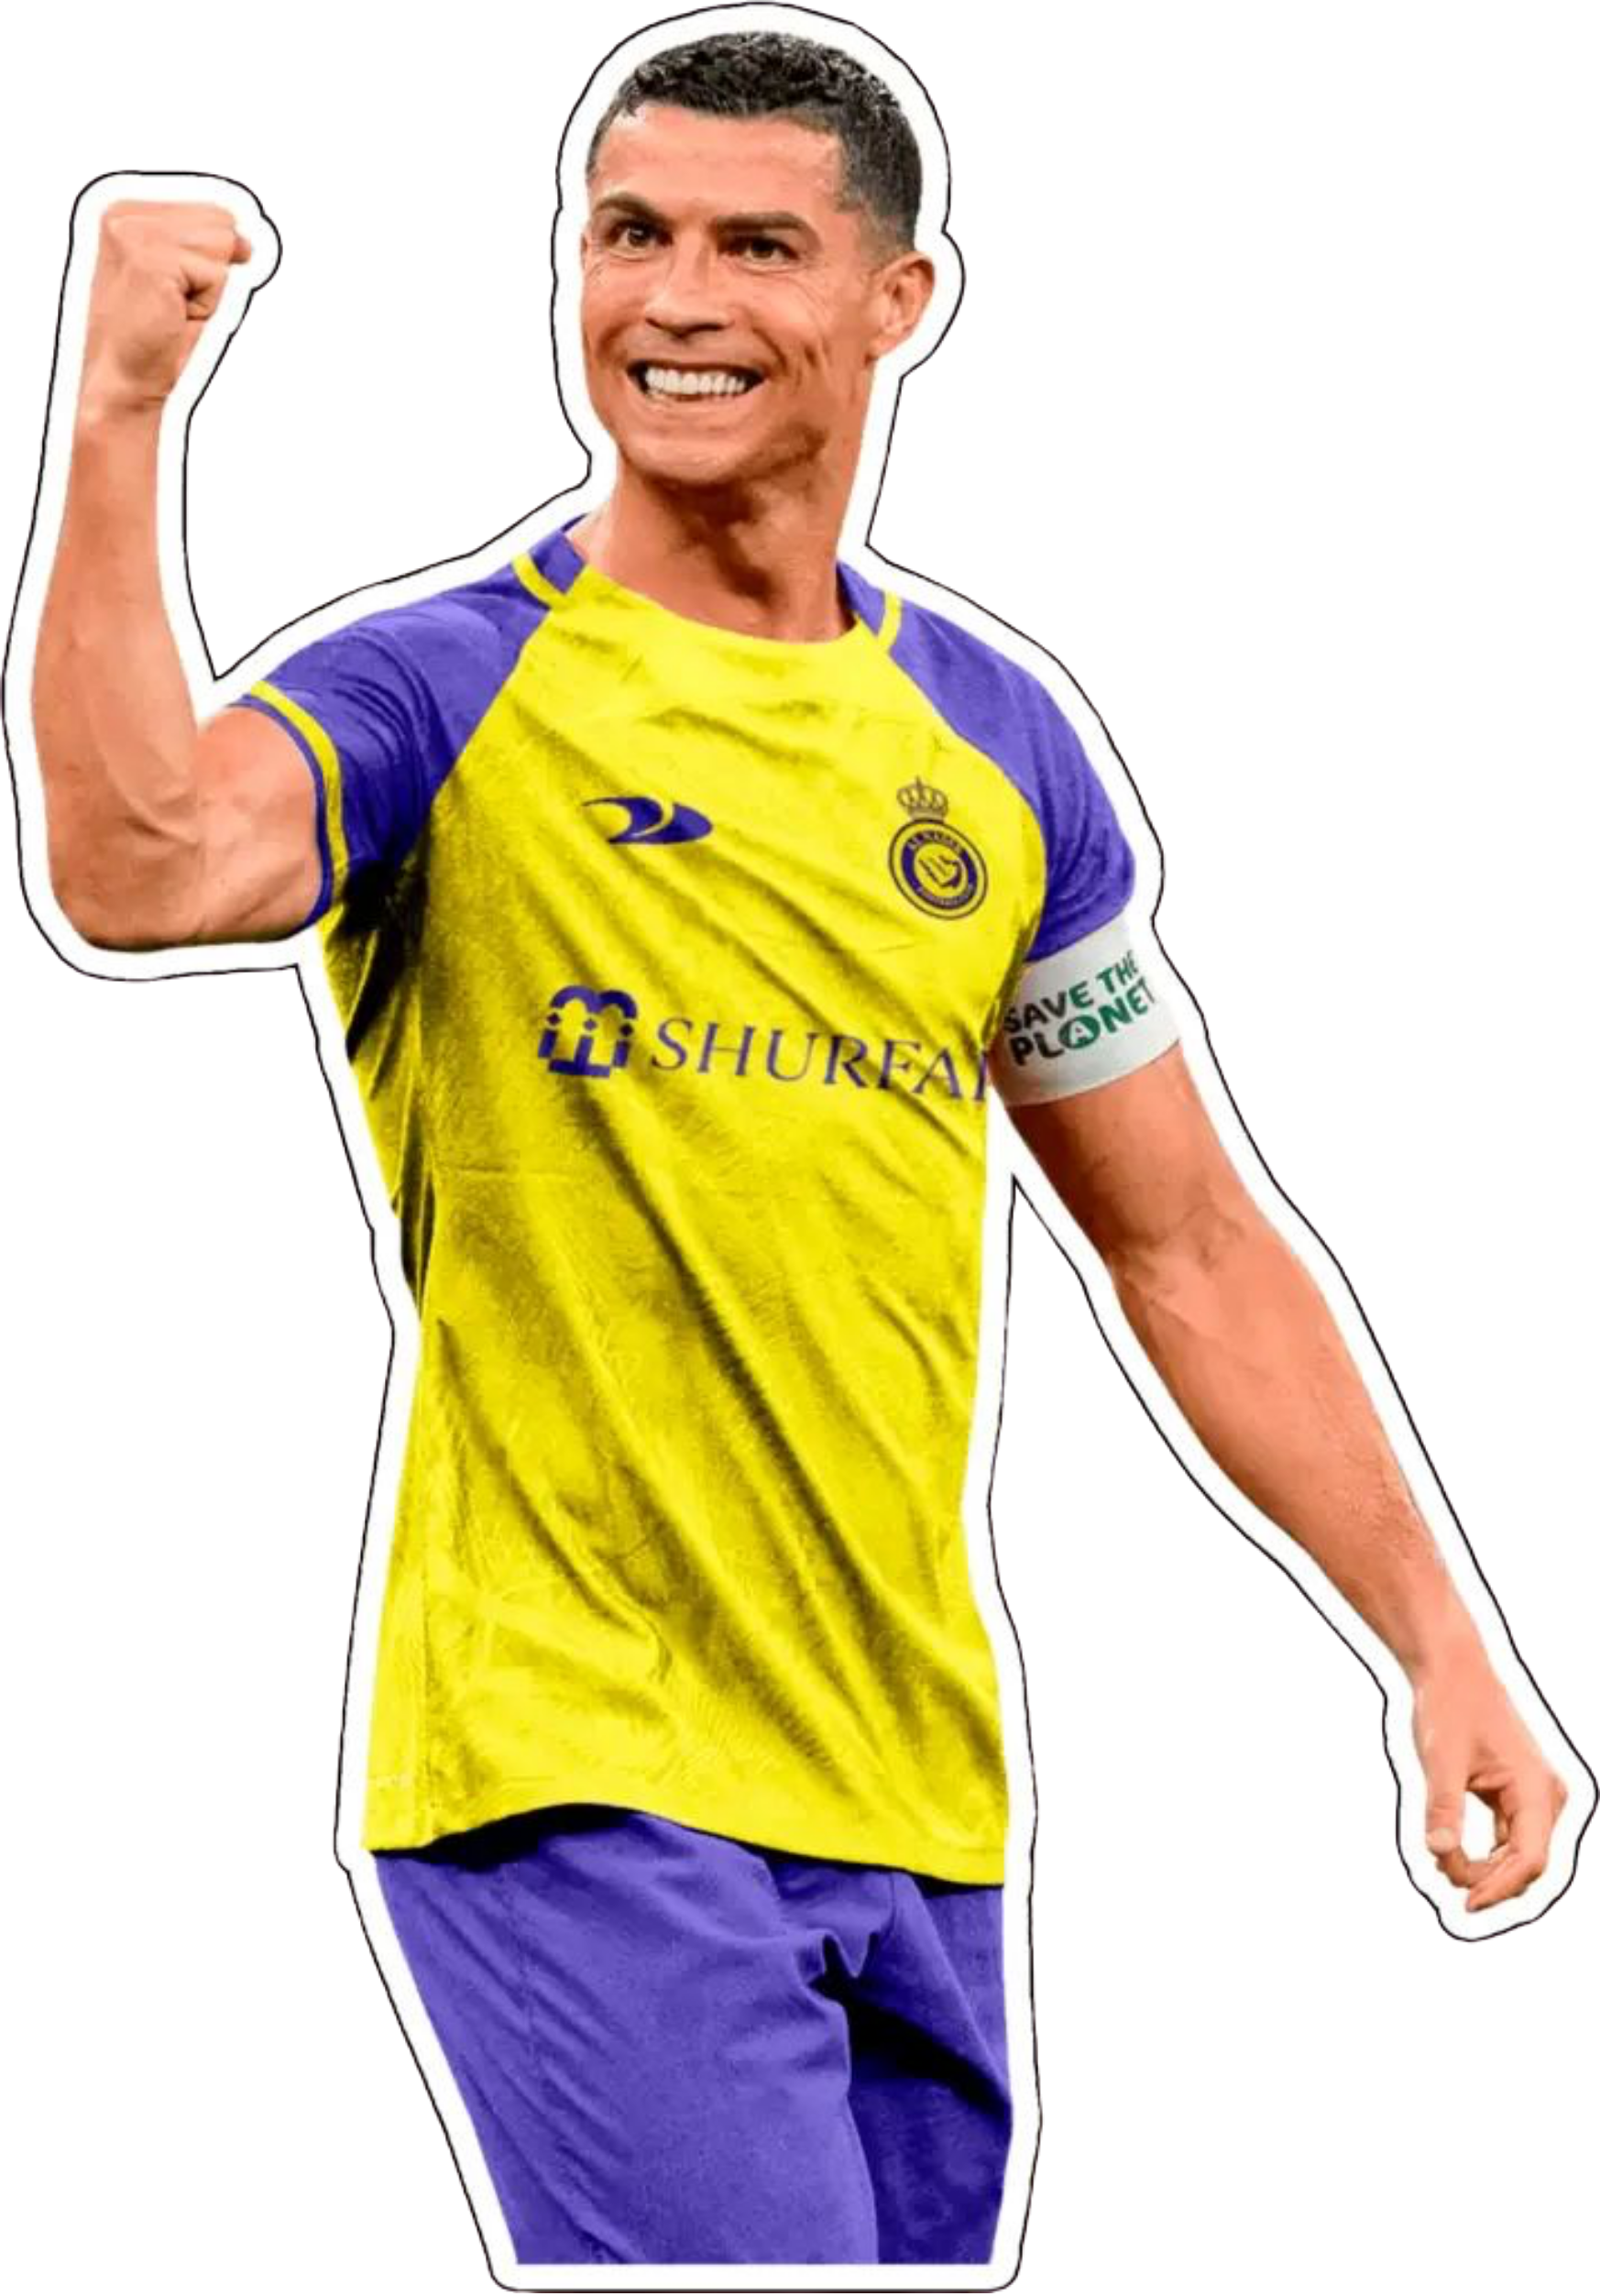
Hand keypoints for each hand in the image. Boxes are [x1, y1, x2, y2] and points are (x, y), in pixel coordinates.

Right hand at [80, 200, 253, 418]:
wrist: (122, 380)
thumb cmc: (153, 337)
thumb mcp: (182, 279)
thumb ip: (204, 245)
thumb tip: (245, 240)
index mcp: (125, 210)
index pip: (209, 210)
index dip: (210, 256)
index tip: (174, 288)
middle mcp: (124, 213)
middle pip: (219, 221)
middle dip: (211, 270)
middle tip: (174, 302)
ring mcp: (135, 233)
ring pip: (221, 245)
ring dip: (209, 288)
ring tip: (174, 308)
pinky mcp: (152, 260)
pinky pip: (217, 275)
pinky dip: (207, 303)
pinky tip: (174, 315)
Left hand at [1411, 1635, 1566, 1912]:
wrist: (1452, 1669)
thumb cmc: (1448, 1707)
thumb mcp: (1441, 1758)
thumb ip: (1442, 1807)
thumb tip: (1438, 1852)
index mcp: (1536, 1788)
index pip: (1530, 1859)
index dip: (1499, 1888)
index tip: (1466, 1903)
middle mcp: (1546, 1795)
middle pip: (1526, 1863)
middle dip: (1489, 1881)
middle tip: (1445, 1883)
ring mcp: (1537, 1796)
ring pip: (1518, 1854)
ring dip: (1485, 1869)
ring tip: (1443, 1863)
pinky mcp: (1520, 1795)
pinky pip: (1510, 1839)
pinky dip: (1485, 1852)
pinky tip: (1453, 1853)